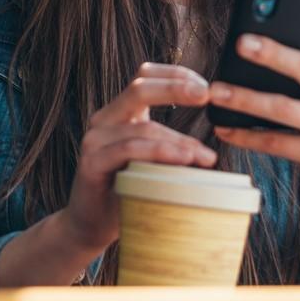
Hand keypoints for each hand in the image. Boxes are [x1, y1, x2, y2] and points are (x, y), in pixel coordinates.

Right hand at [58, 62, 215, 258]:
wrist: (90, 226)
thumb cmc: (126, 193)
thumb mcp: (150, 163)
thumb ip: (167, 146)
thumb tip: (209, 147)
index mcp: (119, 113)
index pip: (144, 76)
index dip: (174, 74)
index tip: (204, 87)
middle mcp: (104, 119)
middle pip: (139, 88)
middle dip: (175, 88)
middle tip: (206, 95)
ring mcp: (95, 139)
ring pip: (143, 126)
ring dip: (179, 139)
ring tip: (206, 156)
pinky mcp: (92, 162)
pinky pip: (130, 150)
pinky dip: (160, 153)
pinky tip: (184, 159)